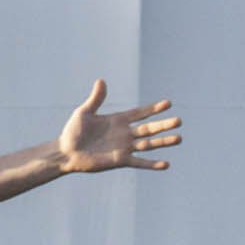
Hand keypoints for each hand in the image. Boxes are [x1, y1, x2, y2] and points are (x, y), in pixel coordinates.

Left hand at [58, 80, 180, 173]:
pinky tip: (166, 164)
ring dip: (163, 142)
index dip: (153, 109)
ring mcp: (124, 147)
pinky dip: (152, 164)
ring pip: (148, 144)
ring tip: (179, 138)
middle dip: (163, 125)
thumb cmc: (72, 132)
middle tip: (179, 121)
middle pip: (149, 129)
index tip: (168, 104)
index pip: (140, 113)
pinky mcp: (120, 160)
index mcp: (118, 120)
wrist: (65, 152)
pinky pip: (139, 162)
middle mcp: (125, 134)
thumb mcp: (84, 113)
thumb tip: (101, 80)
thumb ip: (96, 99)